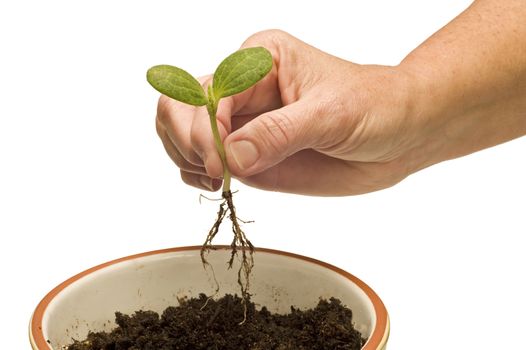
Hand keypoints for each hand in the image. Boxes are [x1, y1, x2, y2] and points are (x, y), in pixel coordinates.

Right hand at [155, 30, 417, 195]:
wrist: (398, 134)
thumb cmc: (374, 107)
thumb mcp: (330, 115)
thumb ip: (280, 133)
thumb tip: (231, 156)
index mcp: (257, 61)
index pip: (205, 92)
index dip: (205, 131)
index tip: (222, 166)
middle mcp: (242, 90)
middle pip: (178, 107)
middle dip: (187, 142)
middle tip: (217, 173)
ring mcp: (241, 123)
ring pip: (180, 133)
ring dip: (186, 159)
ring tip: (220, 179)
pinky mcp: (246, 153)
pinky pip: (201, 161)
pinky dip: (196, 175)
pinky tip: (220, 185)